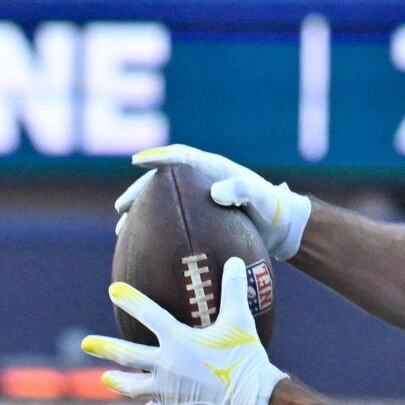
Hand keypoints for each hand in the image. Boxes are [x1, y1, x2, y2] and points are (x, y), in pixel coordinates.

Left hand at [81, 258, 286, 404]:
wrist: (251, 399)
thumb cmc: (245, 357)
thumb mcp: (240, 320)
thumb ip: (234, 290)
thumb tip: (238, 260)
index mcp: (177, 340)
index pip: (148, 314)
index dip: (130, 300)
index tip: (113, 290)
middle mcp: (166, 365)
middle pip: (128, 355)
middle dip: (104, 347)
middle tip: (85, 343)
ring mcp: (168, 390)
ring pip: (134, 387)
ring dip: (119, 382)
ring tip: (106, 379)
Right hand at [113, 144, 311, 259]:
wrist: (282, 227)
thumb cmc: (274, 210)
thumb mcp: (263, 199)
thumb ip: (243, 190)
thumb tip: (215, 192)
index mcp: (214, 169)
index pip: (181, 157)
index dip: (158, 157)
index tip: (137, 161)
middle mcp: (201, 182)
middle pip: (162, 182)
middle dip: (139, 192)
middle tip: (121, 208)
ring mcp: (198, 200)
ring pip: (162, 203)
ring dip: (141, 214)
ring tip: (122, 231)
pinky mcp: (199, 219)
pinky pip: (172, 221)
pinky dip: (155, 231)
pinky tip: (142, 247)